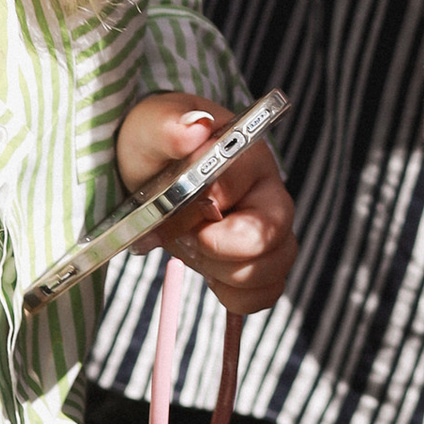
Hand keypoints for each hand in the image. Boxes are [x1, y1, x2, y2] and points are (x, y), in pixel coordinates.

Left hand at [117, 91, 294, 319]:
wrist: (151, 168)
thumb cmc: (155, 143)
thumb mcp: (150, 127)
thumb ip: (169, 125)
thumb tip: (195, 127)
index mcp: (249, 158)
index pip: (247, 193)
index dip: (209, 213)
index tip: (177, 213)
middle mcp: (268, 195)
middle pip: (272, 240)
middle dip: (219, 252)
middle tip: (184, 237)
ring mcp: (268, 233)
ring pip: (273, 272)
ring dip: (224, 275)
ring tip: (193, 250)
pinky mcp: (258, 262)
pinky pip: (263, 294)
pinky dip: (234, 297)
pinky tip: (210, 275)